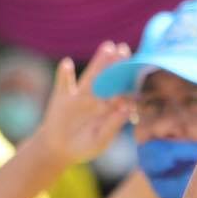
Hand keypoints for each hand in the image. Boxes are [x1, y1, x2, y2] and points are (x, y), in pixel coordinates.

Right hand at [29, 41, 132, 167]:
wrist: (59, 150)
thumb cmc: (85, 145)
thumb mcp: (100, 140)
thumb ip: (112, 125)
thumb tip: (127, 109)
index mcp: (109, 106)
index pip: (120, 89)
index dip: (128, 79)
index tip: (136, 68)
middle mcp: (96, 97)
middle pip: (108, 77)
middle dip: (116, 63)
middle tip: (124, 48)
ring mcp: (78, 95)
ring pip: (90, 76)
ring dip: (98, 62)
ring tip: (107, 47)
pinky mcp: (61, 97)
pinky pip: (62, 83)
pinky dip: (64, 75)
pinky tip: (67, 64)